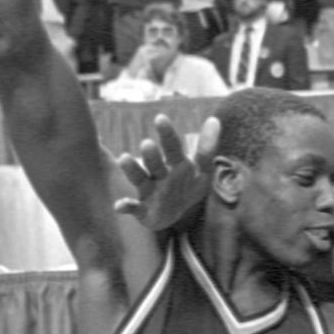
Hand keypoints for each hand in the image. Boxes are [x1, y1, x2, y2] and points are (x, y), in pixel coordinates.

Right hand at [114, 114, 217, 230]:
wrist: (172, 215)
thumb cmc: (185, 186)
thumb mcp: (202, 169)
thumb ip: (207, 147)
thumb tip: (214, 120)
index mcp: (175, 164)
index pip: (173, 147)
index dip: (168, 134)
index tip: (160, 118)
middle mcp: (160, 175)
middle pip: (156, 163)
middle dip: (152, 155)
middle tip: (147, 144)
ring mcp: (150, 192)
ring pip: (140, 179)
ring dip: (133, 171)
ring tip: (124, 159)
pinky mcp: (143, 211)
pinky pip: (134, 208)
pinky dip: (126, 206)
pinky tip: (118, 206)